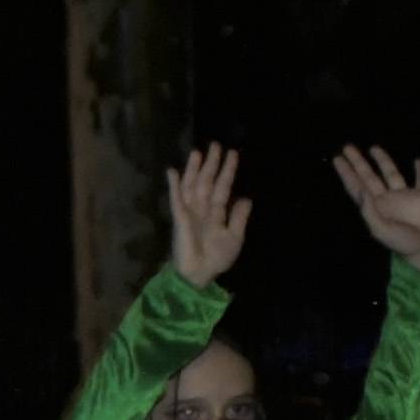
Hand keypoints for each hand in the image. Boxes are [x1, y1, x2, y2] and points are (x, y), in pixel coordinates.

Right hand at [164, 146, 249, 283]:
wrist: (199, 274)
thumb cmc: (216, 258)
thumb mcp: (235, 237)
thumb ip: (239, 218)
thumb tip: (246, 197)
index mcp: (216, 212)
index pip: (223, 186)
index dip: (228, 170)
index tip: (233, 153)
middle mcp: (202, 208)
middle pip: (207, 181)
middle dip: (211, 163)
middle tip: (215, 144)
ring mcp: (189, 212)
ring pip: (192, 185)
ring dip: (194, 169)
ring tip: (197, 152)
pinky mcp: (179, 218)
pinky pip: (176, 199)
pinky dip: (174, 185)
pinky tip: (173, 171)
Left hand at [336, 144, 419, 273]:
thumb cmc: (403, 244)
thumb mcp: (381, 231)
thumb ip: (370, 212)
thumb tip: (361, 191)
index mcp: (375, 207)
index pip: (356, 186)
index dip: (347, 173)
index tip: (337, 159)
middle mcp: (387, 199)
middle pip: (369, 176)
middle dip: (358, 163)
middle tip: (347, 147)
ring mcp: (406, 197)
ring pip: (392, 174)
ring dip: (383, 161)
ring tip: (374, 148)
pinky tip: (418, 160)